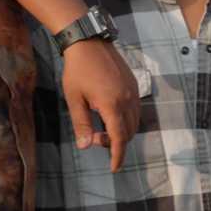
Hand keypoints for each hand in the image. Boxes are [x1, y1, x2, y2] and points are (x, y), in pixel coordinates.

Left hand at [56, 38, 139, 166]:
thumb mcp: (74, 99)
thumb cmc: (77, 70)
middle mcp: (127, 100)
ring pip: (134, 122)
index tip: (114, 168)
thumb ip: (81, 123)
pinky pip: (136, 110)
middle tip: (94, 137)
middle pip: (128, 132)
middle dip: (115, 142)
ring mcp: (133, 92)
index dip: (117, 155)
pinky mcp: (134, 86)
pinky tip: (109, 114)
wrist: (89, 42)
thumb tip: (85, 146)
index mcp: (111, 105)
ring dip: (121, 131)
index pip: (119, 138)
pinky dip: (126, 120)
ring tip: (101, 126)